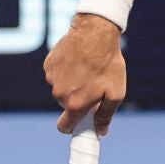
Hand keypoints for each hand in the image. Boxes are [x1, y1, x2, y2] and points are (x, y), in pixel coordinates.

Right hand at [44, 14, 126, 134]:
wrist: (95, 33)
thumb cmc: (108, 64)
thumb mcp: (115, 93)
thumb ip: (106, 115)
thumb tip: (101, 131)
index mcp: (74, 104)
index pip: (64, 127)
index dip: (72, 127)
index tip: (80, 124)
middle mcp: (59, 94)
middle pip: (66, 106)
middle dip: (77, 101)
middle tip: (93, 88)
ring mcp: (52, 78)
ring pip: (61, 89)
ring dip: (72, 84)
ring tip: (88, 69)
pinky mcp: (49, 64)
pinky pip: (56, 74)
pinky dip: (66, 71)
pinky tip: (78, 60)